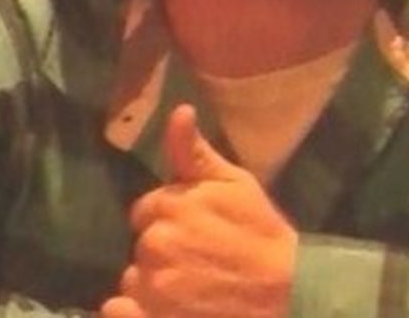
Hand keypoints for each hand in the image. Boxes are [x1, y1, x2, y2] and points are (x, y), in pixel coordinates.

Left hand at [101, 104, 296, 317]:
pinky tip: (165, 309)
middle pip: (142, 245)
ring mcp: (153, 288)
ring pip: (134, 280)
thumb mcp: (235, 183)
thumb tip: (179, 110)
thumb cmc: (262, 234)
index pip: (146, 210)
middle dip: (164, 251)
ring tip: (193, 289)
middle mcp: (154, 244)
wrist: (288, 291)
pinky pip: (120, 312)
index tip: (198, 232)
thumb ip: (195, 152)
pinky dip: (134, 313)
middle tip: (201, 261)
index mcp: (169, 204)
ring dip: (154, 284)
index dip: (171, 220)